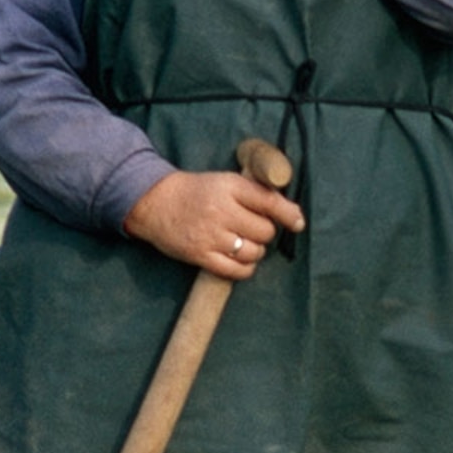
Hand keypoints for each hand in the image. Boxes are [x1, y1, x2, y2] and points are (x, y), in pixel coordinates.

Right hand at [122, 170, 308, 281]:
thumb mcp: (224, 181)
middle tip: (250, 228)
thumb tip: (292, 214)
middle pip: (264, 231)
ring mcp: (211, 235)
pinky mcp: (201, 256)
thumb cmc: (196, 192)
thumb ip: (255, 194)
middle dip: (263, 232)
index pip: (269, 202)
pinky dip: (245, 268)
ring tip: (243, 243)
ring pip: (253, 252)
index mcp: (229, 187)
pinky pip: (237, 270)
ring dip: (255, 251)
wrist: (155, 203)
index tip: (297, 223)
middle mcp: (221, 210)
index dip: (288, 214)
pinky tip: (240, 260)